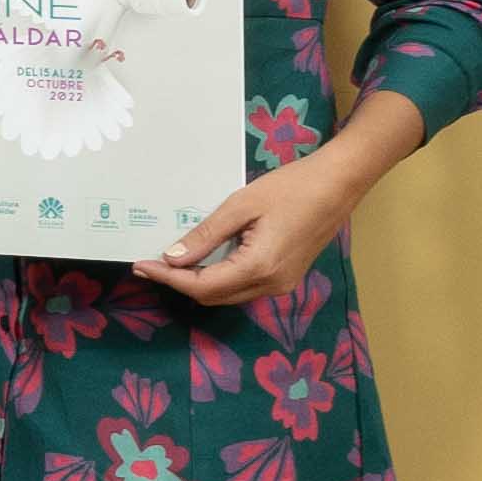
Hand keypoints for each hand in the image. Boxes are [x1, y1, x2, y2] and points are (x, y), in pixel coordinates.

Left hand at [142, 143, 385, 306]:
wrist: (339, 184)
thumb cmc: (292, 187)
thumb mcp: (242, 205)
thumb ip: (206, 235)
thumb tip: (173, 258)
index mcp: (259, 268)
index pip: (201, 285)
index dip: (168, 279)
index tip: (142, 266)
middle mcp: (271, 285)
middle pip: (213, 296)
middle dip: (179, 283)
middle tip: (151, 263)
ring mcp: (281, 284)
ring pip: (228, 294)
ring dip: (199, 282)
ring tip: (172, 262)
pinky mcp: (286, 277)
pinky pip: (244, 286)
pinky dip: (220, 277)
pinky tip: (204, 259)